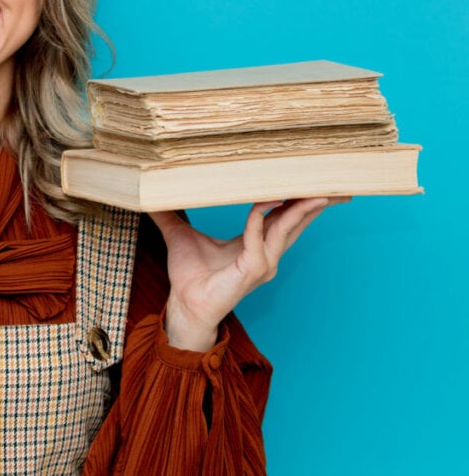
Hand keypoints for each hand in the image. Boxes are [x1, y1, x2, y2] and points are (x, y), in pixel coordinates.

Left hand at [149, 197, 348, 350]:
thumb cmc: (187, 275)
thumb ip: (169, 215)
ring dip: (299, 209)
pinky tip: (261, 203)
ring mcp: (262, 263)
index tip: (308, 180)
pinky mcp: (252, 271)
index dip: (295, 199)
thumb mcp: (180, 235)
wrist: (184, 304)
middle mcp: (264, 254)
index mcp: (254, 244)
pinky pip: (257, 240)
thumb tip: (150, 195)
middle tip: (333, 184)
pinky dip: (258, 220)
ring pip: (285, 229)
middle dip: (314, 203)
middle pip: (295, 222)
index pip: (282, 217)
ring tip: (315, 191)